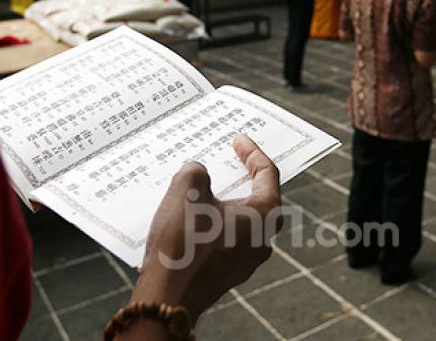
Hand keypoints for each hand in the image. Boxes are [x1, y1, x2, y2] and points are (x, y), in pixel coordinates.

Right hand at [130, 135, 281, 321]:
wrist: (167, 295)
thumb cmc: (183, 242)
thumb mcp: (186, 188)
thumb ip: (197, 171)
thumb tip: (198, 174)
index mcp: (264, 216)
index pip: (267, 174)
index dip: (251, 152)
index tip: (238, 139)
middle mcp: (262, 241)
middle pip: (257, 199)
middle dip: (239, 179)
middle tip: (226, 161)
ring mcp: (245, 262)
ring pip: (238, 222)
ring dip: (221, 204)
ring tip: (198, 189)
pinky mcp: (225, 274)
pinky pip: (223, 241)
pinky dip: (210, 225)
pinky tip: (188, 219)